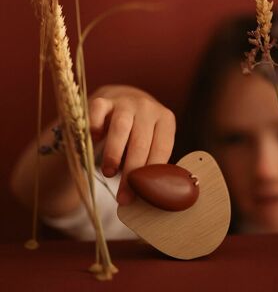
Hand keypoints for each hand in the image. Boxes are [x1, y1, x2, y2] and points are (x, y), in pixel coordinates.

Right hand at [89, 85, 175, 204]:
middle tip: (123, 197)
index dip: (152, 175)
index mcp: (165, 120)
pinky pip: (98, 111)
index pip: (161, 149)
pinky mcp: (104, 99)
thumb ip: (151, 162)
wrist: (123, 99)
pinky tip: (94, 142)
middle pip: (141, 142)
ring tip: (109, 173)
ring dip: (113, 153)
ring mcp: (125, 102)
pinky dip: (95, 127)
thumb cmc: (139, 131)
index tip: (142, 196)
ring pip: (120, 127)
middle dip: (131, 173)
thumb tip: (147, 197)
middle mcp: (147, 108)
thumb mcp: (151, 141)